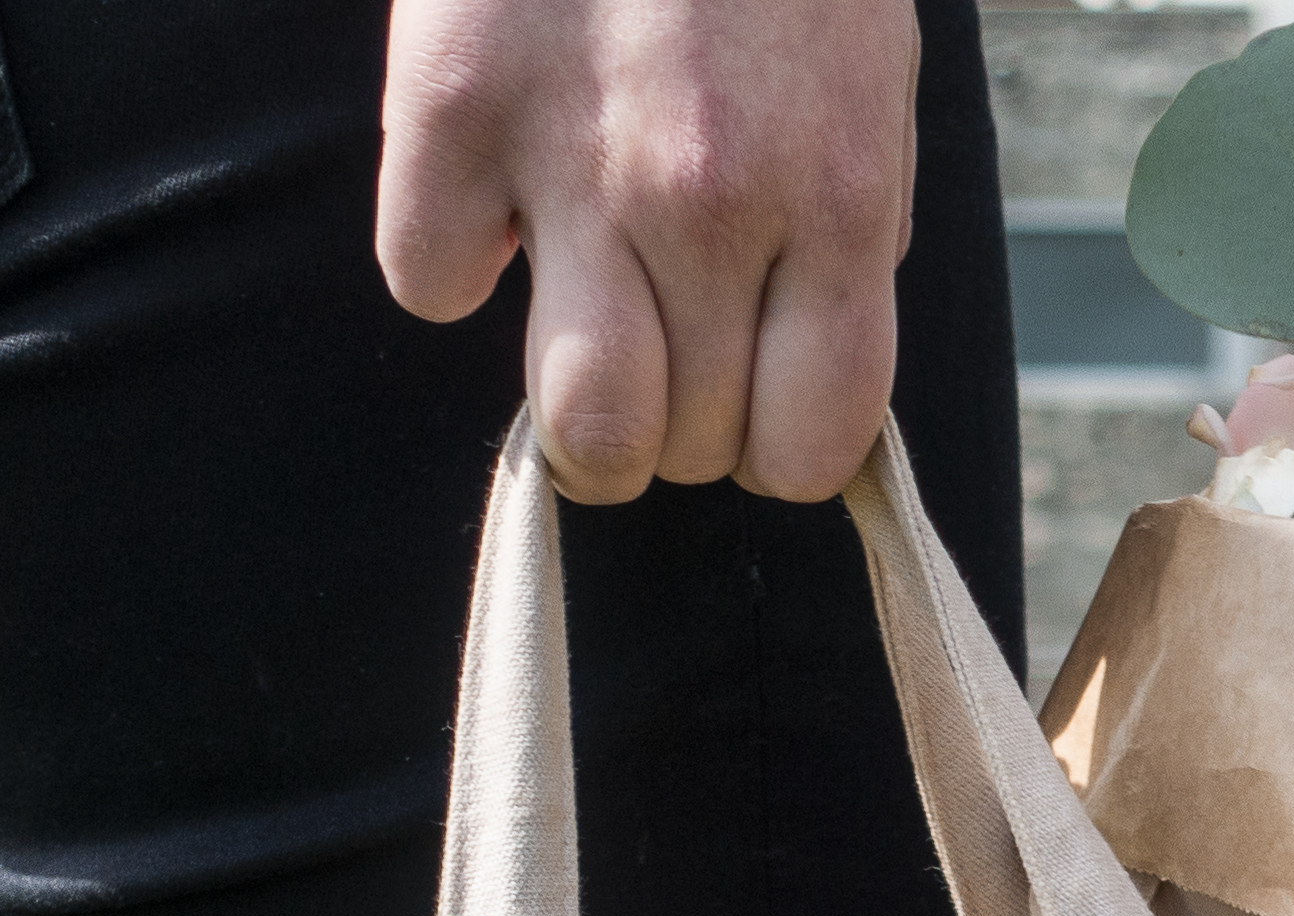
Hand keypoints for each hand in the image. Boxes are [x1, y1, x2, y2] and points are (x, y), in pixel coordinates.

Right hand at [373, 0, 922, 506]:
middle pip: (685, 449)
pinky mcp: (450, 115)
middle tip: (665, 328)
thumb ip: (841, 237)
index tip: (754, 399)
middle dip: (676, 419)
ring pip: (573, 423)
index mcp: (843, 194)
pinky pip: (430, 284)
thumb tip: (800, 383)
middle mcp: (714, 202)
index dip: (776, 445)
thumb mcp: (862, 89)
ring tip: (582, 316)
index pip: (813, 441)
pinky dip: (450, 250)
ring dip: (576, 406)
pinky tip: (492, 176)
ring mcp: (574, 165)